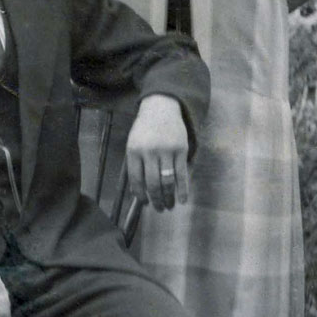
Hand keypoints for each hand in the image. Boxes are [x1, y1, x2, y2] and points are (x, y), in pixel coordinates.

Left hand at [126, 94, 188, 210]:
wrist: (161, 107)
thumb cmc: (145, 129)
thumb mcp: (133, 143)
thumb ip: (135, 164)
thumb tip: (139, 191)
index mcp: (134, 151)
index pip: (136, 179)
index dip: (140, 195)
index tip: (144, 203)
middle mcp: (149, 152)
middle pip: (153, 184)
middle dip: (156, 200)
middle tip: (159, 209)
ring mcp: (166, 150)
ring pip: (167, 181)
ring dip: (169, 198)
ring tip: (169, 206)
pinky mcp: (181, 150)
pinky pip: (182, 174)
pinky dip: (183, 189)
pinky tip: (182, 199)